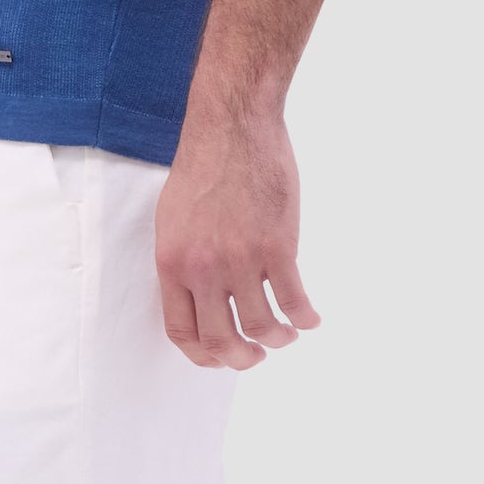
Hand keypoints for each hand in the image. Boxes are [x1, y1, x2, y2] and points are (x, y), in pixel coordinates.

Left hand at [155, 107, 320, 369]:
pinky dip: (305, 318)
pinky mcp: (277, 246)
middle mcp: (204, 268)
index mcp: (172, 261)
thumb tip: (200, 300)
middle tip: (257, 355)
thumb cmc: (202, 165)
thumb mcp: (172, 217)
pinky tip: (311, 318)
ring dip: (278, 340)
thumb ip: (184, 261)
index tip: (222, 355)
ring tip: (286, 334)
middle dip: (243, 359)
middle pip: (222, 341)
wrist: (233, 124)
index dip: (204, 355)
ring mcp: (242, 259)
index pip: (182, 332)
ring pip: (262, 328)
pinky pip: (294, 301)